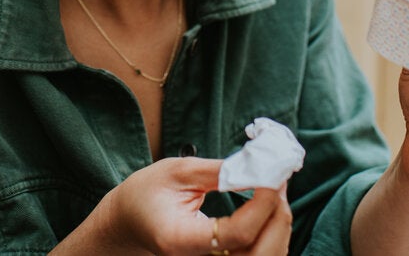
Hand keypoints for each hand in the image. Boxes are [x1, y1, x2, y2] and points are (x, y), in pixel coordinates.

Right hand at [102, 157, 291, 254]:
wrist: (129, 221)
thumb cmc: (147, 193)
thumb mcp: (177, 171)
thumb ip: (219, 171)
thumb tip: (260, 166)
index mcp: (180, 241)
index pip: (236, 234)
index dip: (261, 205)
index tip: (272, 175)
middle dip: (277, 217)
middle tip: (279, 181)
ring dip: (278, 224)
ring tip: (275, 189)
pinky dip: (271, 233)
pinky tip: (268, 207)